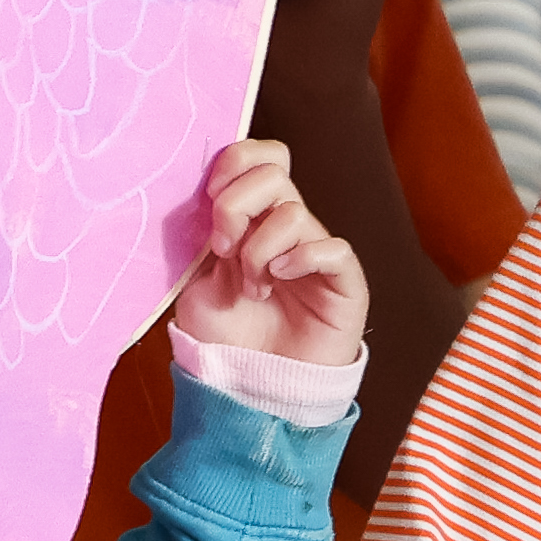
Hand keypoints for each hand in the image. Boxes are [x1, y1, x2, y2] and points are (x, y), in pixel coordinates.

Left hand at [170, 136, 364, 381]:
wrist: (254, 384)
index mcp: (254, 217)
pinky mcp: (345, 281)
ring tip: (252, 288)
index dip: (234, 163)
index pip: (260, 157)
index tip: (208, 201)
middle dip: (236, 207)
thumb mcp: (195, 280)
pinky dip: (299, 259)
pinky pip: (331, 248)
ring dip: (258, 251)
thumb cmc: (227, 335)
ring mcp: (317, 251)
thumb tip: (204, 194)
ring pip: (293, 213)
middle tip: (223, 249)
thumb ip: (202, 236)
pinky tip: (280, 282)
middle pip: (273, 173)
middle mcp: (288, 226)